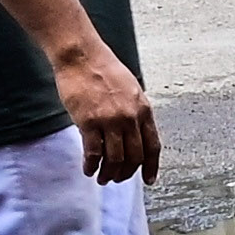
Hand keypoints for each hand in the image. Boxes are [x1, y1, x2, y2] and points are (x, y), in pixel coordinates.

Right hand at [53, 35, 161, 185]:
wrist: (81, 55)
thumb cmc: (103, 69)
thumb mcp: (130, 89)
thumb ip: (134, 112)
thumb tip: (133, 134)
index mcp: (143, 109)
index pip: (153, 146)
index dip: (151, 167)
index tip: (148, 179)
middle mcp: (130, 117)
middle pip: (134, 157)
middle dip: (126, 174)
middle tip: (117, 179)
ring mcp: (110, 121)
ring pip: (115, 159)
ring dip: (108, 174)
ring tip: (102, 178)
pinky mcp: (89, 122)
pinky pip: (94, 153)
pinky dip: (91, 166)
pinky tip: (88, 169)